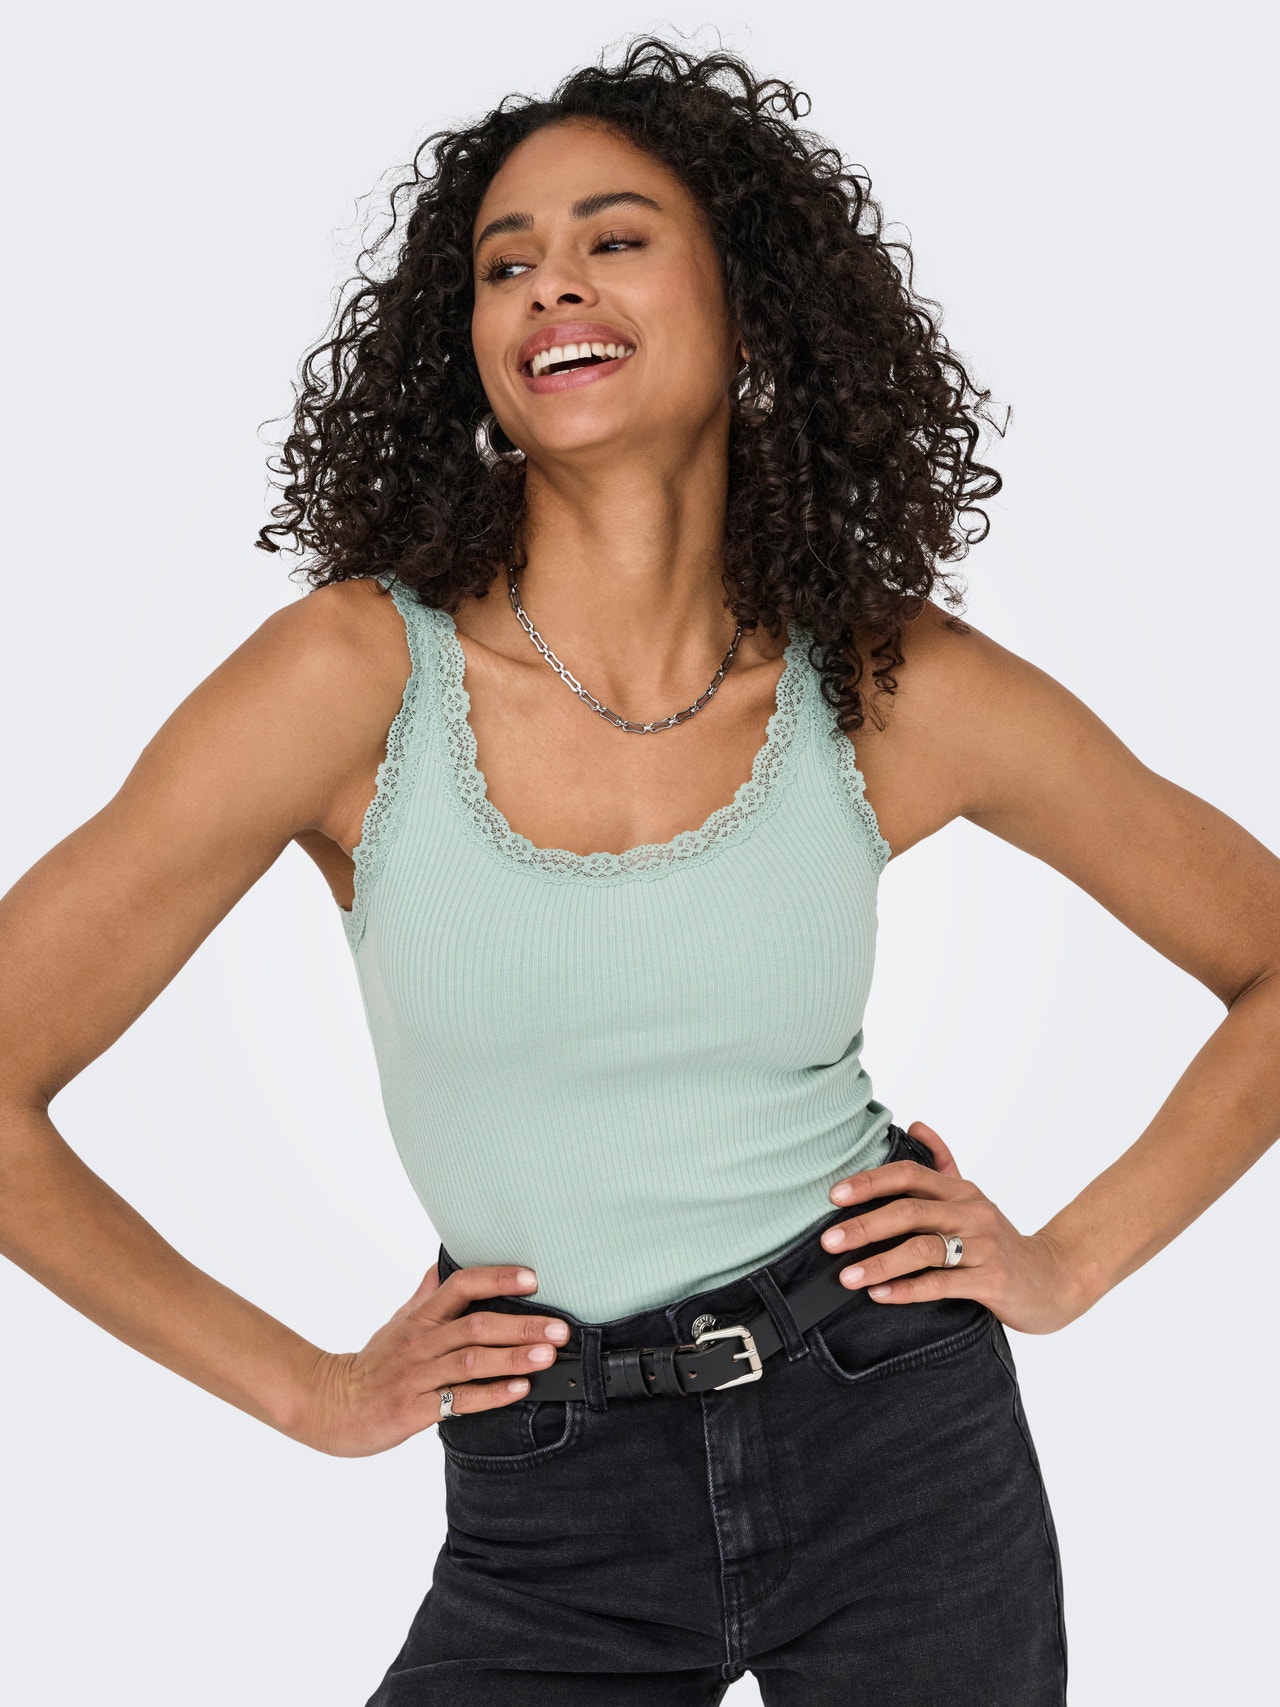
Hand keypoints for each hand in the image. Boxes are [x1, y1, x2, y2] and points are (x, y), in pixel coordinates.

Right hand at [293, 1263, 569, 1455]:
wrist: (330, 1406)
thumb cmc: (371, 1365)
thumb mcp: (398, 1324)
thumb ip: (426, 1297)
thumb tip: (441, 1266)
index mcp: (421, 1318)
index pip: (461, 1286)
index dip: (497, 1279)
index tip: (533, 1278)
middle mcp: (422, 1342)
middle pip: (476, 1325)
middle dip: (521, 1325)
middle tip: (560, 1327)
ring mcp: (418, 1375)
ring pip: (471, 1361)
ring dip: (512, 1357)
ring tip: (547, 1355)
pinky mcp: (413, 1409)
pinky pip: (458, 1400)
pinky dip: (492, 1395)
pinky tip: (519, 1390)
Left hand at [820, 1121, 1081, 1334]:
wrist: (1054, 1279)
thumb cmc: (1001, 1241)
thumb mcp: (972, 1198)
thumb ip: (943, 1164)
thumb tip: (916, 1124)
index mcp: (961, 1191)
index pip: (909, 1175)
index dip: (870, 1182)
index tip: (834, 1195)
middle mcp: (972, 1212)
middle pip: (910, 1211)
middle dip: (865, 1225)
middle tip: (829, 1240)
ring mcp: (983, 1246)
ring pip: (923, 1249)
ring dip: (881, 1262)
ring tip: (848, 1276)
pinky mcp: (992, 1280)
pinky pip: (942, 1283)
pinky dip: (908, 1289)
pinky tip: (881, 1294)